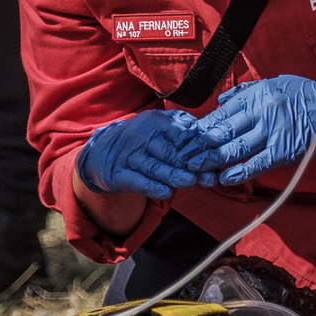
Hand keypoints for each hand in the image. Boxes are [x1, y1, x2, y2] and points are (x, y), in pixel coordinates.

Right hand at [76, 108, 217, 199]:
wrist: (100, 153)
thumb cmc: (140, 141)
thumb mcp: (157, 126)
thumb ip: (181, 126)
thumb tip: (208, 131)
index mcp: (153, 122)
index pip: (178, 132)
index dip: (197, 144)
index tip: (214, 153)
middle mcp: (139, 137)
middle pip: (169, 152)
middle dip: (191, 164)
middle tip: (210, 174)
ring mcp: (127, 157)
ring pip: (154, 167)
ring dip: (174, 175)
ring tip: (191, 182)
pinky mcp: (118, 175)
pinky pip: (137, 182)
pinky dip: (151, 188)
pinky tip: (166, 193)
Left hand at [195, 74, 315, 184]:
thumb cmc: (308, 95)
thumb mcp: (276, 83)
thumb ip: (247, 92)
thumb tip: (222, 100)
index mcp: (257, 95)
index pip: (222, 113)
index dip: (201, 127)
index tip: (185, 137)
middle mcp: (262, 111)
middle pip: (223, 130)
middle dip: (200, 145)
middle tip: (181, 156)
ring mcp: (273, 131)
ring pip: (236, 147)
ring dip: (213, 160)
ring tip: (195, 169)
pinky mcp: (285, 150)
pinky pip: (257, 162)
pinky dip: (239, 171)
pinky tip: (224, 177)